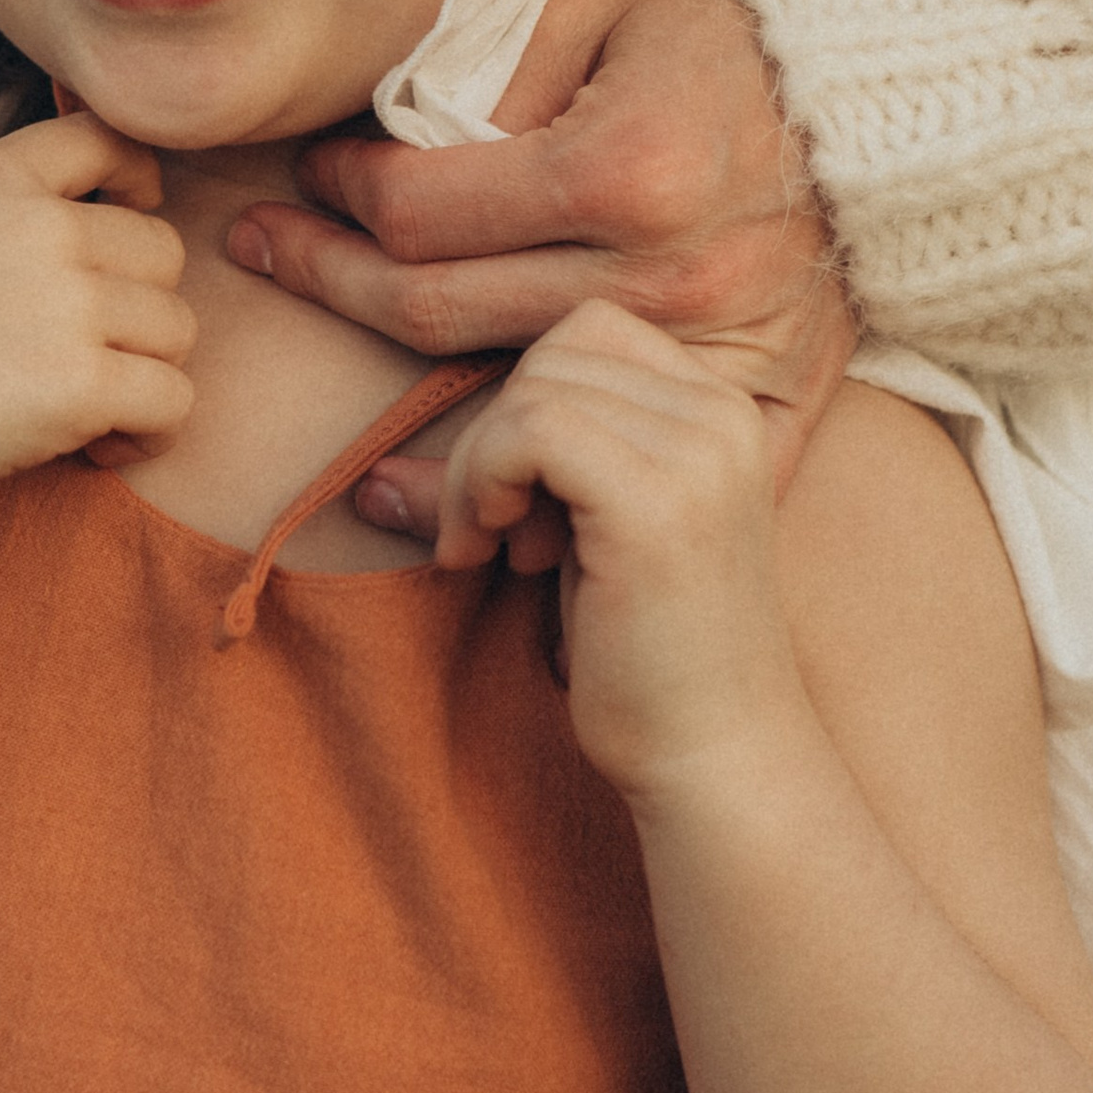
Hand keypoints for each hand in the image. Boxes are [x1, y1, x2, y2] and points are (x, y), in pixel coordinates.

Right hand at [0, 113, 194, 517]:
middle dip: (136, 307)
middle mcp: (43, 228)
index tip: (123, 222)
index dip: (134, 182)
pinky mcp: (82, 385)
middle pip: (162, 251)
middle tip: (87, 356)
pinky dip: (147, 432)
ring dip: (142, 372)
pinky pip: (174, 400)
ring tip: (89, 412)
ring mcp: (69, 304)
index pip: (106, 140)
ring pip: (177, 329)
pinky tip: (96, 449)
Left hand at [225, 0, 853, 529]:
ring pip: (511, 410)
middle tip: (265, 255)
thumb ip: (487, 62)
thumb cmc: (744, 28)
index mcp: (625, 169)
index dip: (339, 194)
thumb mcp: (608, 3)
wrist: (911, 92)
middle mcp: (667, 276)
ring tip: (353, 442)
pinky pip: (626, 476)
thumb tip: (380, 130)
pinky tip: (467, 517)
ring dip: (416, 432)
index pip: (420, 211)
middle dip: (331, 281)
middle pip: (439, 311)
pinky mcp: (762, 404)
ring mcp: (716, 353)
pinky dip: (540, 503)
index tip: (309, 176)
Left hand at [434, 301, 800, 804]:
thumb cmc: (647, 659)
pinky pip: (527, 429)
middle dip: (496, 436)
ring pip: (533, 388)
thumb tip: (367, 483)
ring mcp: (697, 453)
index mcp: (724, 408)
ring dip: (480, 469)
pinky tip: (490, 553)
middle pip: (555, 351)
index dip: (527, 403)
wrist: (717, 760)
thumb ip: (509, 477)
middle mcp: (725, 412)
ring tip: (500, 549)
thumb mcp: (577, 538)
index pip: (589, 331)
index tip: (521, 498)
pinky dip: (482, 483)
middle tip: (500, 532)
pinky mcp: (655, 502)